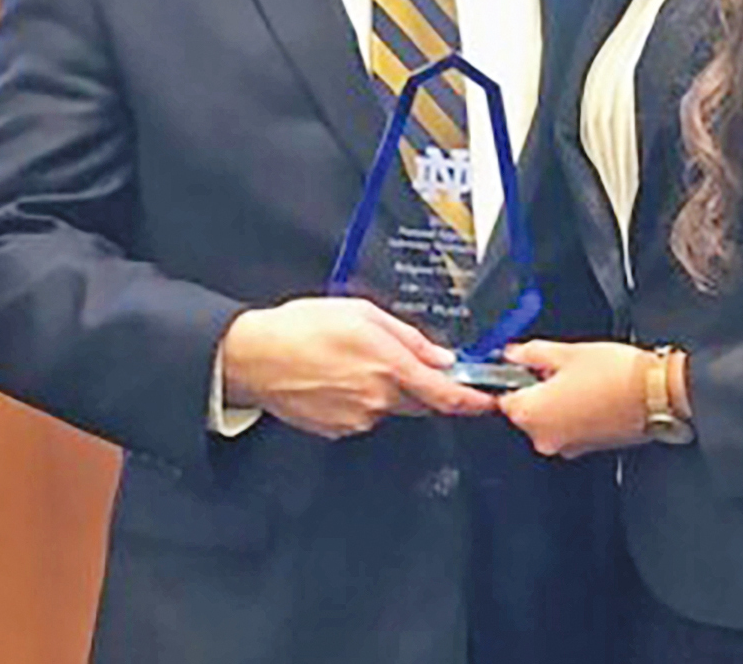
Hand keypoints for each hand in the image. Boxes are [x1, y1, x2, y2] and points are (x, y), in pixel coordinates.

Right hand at [219, 297, 495, 438]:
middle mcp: (378, 399)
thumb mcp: (363, 314)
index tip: (488, 402)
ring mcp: (357, 419)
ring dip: (386, 390)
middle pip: (421, 402)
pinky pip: (364, 416)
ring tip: (353, 362)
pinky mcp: (338, 430)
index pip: (445, 394)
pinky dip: (361, 400)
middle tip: (398, 361)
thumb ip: (409, 338)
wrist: (254, 356)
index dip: (472, 401)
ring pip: (390, 408)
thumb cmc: (302, 328)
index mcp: (389, 366)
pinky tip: (337, 379)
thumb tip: (441, 358)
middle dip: (423, 386)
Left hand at [497, 340, 651, 458]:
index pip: (502, 397)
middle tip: (556, 365)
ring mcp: (567, 446)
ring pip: (548, 419)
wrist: (656, 394)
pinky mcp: (587, 448)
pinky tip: (592, 392)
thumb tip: (514, 354)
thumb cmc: (616, 375)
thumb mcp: (566, 352)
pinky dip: (573, 412)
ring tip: (580, 376)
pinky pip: (569, 427)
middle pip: (525, 411)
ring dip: (556, 400)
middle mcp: (544, 437)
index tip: (518, 365)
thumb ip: (530, 353)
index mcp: (531, 413)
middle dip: (536, 388)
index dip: (510, 377)